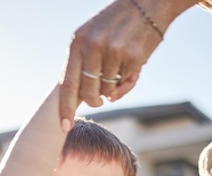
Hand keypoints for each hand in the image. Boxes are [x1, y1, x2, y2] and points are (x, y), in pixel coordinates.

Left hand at [59, 0, 198, 131]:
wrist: (147, 3)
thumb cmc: (116, 25)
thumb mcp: (92, 37)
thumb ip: (85, 65)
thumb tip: (90, 99)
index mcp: (77, 42)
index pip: (67, 83)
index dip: (65, 108)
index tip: (64, 127)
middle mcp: (92, 46)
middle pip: (88, 93)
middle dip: (95, 101)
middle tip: (102, 99)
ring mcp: (113, 52)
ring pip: (108, 90)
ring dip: (114, 86)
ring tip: (120, 69)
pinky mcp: (133, 58)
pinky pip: (125, 84)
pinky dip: (128, 81)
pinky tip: (132, 64)